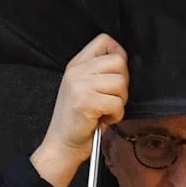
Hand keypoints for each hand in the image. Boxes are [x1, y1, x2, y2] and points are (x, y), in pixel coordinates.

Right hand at [30, 33, 128, 186]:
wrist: (62, 145)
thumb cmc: (76, 121)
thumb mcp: (82, 87)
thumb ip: (98, 71)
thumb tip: (123, 63)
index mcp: (76, 64)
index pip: (104, 40)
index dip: (118, 55)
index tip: (114, 75)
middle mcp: (76, 71)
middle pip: (118, 62)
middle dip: (121, 84)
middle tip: (108, 99)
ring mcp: (80, 85)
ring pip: (120, 83)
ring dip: (119, 102)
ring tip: (104, 110)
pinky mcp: (86, 102)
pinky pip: (117, 103)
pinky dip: (115, 115)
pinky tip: (102, 119)